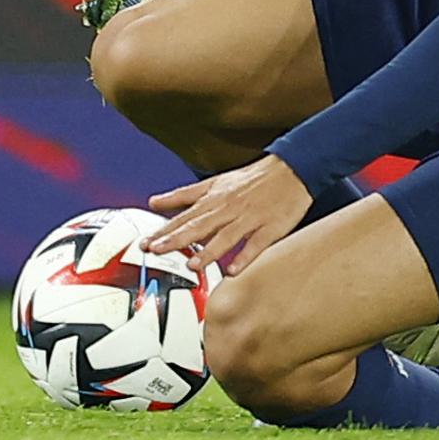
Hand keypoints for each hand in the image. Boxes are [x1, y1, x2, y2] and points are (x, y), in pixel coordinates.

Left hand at [146, 155, 311, 276]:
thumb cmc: (252, 179)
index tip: (146, 243)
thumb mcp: (214, 181)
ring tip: (193, 265)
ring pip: (227, 236)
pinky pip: (256, 244)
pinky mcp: (271, 227)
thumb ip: (183, 194)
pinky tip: (234, 269)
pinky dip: (245, 256)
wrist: (292, 170)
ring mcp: (250, 218)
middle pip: (200, 226)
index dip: (164, 230)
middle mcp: (229, 209)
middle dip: (177, 239)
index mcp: (214, 199)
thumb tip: (154, 201)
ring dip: (209, 251)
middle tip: (158, 251)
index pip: (185, 217)